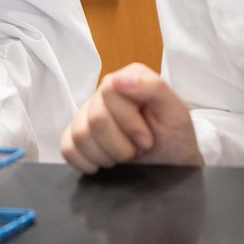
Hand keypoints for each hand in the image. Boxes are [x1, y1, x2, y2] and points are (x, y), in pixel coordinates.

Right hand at [61, 64, 202, 173]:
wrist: (170, 165)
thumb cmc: (174, 137)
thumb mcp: (176, 112)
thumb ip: (153, 88)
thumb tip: (118, 79)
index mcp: (128, 78)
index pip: (109, 91)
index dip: (128, 122)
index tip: (147, 140)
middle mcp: (105, 92)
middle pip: (95, 118)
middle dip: (121, 144)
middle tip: (138, 149)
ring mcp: (87, 113)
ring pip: (80, 135)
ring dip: (107, 155)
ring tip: (124, 155)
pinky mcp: (76, 135)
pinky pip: (67, 148)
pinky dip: (87, 162)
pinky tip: (105, 162)